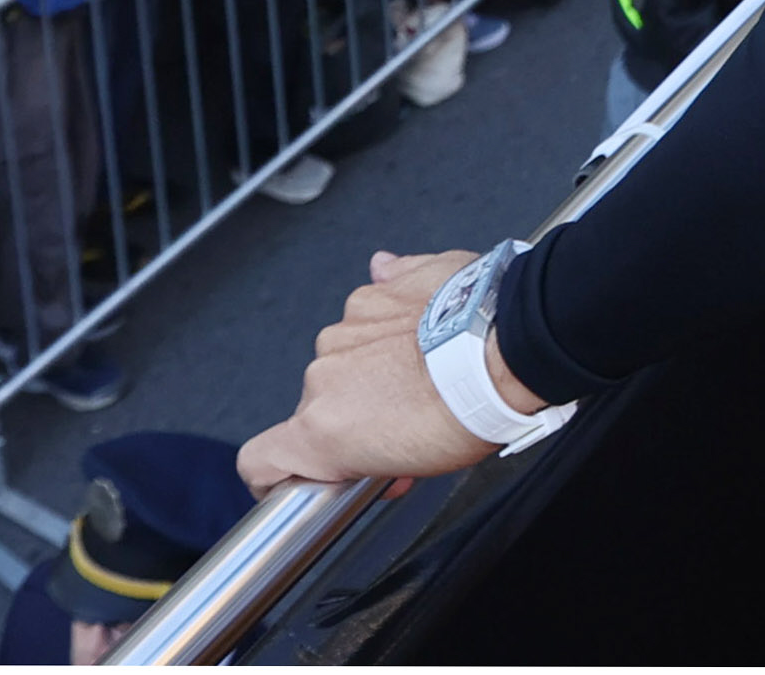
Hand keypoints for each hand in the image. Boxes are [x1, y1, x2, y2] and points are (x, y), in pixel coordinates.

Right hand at [236, 248, 514, 491]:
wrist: (506, 348)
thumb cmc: (466, 412)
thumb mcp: (418, 465)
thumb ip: (377, 459)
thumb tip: (380, 459)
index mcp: (322, 427)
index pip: (258, 458)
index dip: (271, 474)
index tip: (293, 478)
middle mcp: (323, 372)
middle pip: (318, 402)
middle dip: (353, 412)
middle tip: (400, 422)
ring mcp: (349, 324)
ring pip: (348, 352)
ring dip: (375, 362)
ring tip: (424, 371)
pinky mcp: (381, 285)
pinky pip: (375, 307)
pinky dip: (396, 318)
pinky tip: (429, 330)